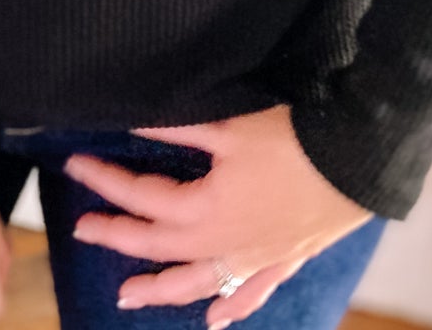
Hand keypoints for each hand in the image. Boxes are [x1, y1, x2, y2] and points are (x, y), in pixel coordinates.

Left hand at [65, 104, 370, 326]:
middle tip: (82, 231)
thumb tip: (132, 121)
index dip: (106, 181)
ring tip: (126, 297)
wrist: (355, 162)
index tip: (75, 166)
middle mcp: (222, 243)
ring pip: (195, 282)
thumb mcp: (228, 128)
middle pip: (158, 246)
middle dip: (117, 238)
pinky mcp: (281, 261)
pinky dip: (230, 308)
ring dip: (159, 289)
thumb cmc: (290, 140)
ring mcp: (252, 259)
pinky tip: (214, 321)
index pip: (142, 197)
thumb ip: (178, 127)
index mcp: (204, 208)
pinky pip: (249, 293)